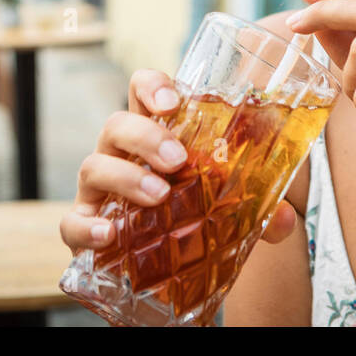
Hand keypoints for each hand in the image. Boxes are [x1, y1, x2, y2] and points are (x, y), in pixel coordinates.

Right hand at [59, 68, 298, 254]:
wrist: (169, 268)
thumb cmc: (197, 216)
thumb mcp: (236, 207)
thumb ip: (263, 207)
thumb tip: (284, 216)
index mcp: (155, 134)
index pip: (143, 90)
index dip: (152, 87)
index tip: (173, 103)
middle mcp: (121, 155)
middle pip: (117, 124)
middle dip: (145, 136)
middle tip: (178, 160)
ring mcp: (99, 191)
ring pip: (93, 166)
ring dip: (125, 177)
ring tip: (159, 196)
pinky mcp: (85, 227)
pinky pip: (71, 222)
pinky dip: (86, 227)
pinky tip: (109, 235)